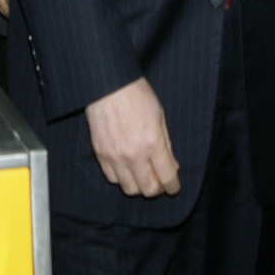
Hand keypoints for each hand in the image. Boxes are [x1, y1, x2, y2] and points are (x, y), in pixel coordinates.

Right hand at [85, 77, 179, 197]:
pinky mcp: (101, 154)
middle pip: (148, 190)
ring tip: (141, 175)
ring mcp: (115, 156)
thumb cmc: (137, 95)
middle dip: (157, 189)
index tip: (173, 187)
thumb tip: (172, 166)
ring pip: (129, 189)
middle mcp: (134, 155)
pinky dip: (121, 177)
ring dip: (138, 185)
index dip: (173, 187)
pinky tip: (125, 167)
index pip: (167, 178)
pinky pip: (112, 178)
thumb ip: (166, 145)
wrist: (109, 84)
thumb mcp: (160, 116)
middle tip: (158, 181)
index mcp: (153, 144)